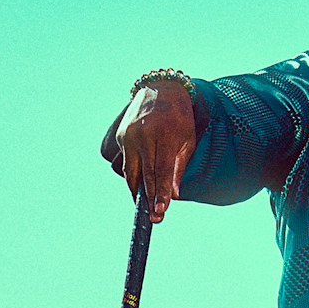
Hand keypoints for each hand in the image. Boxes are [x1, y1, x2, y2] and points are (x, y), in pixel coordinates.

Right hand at [115, 83, 196, 222]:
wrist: (160, 90)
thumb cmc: (179, 118)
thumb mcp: (187, 140)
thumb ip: (179, 168)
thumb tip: (173, 195)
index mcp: (165, 135)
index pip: (162, 170)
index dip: (160, 193)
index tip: (161, 212)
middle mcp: (144, 136)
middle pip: (144, 174)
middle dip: (148, 198)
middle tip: (154, 218)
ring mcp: (129, 135)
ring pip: (130, 171)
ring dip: (137, 190)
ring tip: (145, 204)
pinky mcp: (120, 136)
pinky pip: (125, 162)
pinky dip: (132, 175)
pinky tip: (139, 182)